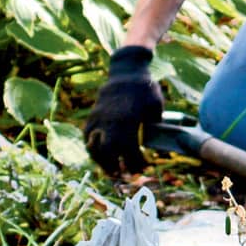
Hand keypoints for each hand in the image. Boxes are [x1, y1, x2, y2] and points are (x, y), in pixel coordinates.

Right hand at [84, 45, 163, 175]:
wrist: (126, 71)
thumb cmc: (145, 90)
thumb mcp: (156, 107)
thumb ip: (156, 127)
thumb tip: (159, 147)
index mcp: (128, 120)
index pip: (129, 149)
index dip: (135, 162)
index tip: (142, 167)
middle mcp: (110, 120)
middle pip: (107, 151)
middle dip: (114, 166)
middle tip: (122, 174)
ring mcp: (99, 117)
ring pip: (93, 145)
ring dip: (100, 160)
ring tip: (109, 168)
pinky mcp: (92, 114)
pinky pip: (87, 135)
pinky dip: (91, 147)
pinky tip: (100, 153)